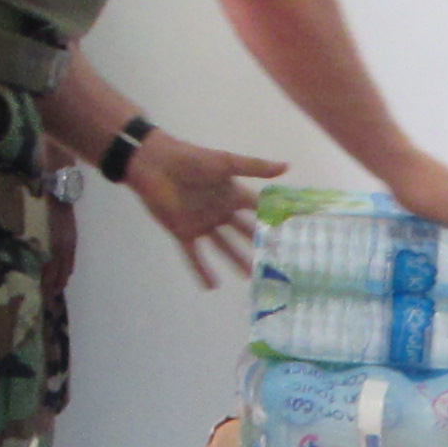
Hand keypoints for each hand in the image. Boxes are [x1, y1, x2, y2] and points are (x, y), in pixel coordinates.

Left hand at [123, 129, 284, 289]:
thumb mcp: (226, 162)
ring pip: (223, 246)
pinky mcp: (184, 232)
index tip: (291, 235)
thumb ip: (255, 168)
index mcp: (232, 194)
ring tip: (249, 276)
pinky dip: (202, 270)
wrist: (156, 164)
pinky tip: (212, 286)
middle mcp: (221, 211)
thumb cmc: (192, 160)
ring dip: (235, 260)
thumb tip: (287, 167)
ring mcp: (203, 223)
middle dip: (257, 246)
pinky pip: (194, 255)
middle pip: (243, 232)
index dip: (273, 221)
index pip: (257, 210)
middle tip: (274, 262)